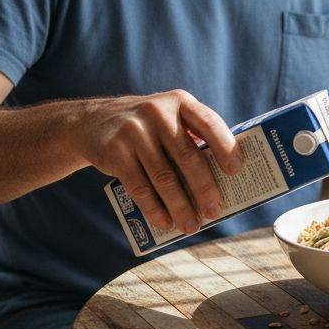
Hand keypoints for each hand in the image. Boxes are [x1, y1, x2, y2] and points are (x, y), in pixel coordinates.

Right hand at [75, 90, 242, 233]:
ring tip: (192, 226)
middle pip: (187, 156)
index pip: (209, 122)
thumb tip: (224, 182)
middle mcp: (158, 112)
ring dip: (180, 206)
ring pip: (164, 177)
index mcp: (181, 102)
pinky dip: (155, 209)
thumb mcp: (170, 119)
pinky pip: (139, 187)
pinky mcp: (115, 151)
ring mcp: (134, 131)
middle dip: (204, 188)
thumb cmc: (148, 128)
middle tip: (215, 212)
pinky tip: (166, 223)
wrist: (91, 122)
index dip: (225, 147)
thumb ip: (193, 139)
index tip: (236, 170)